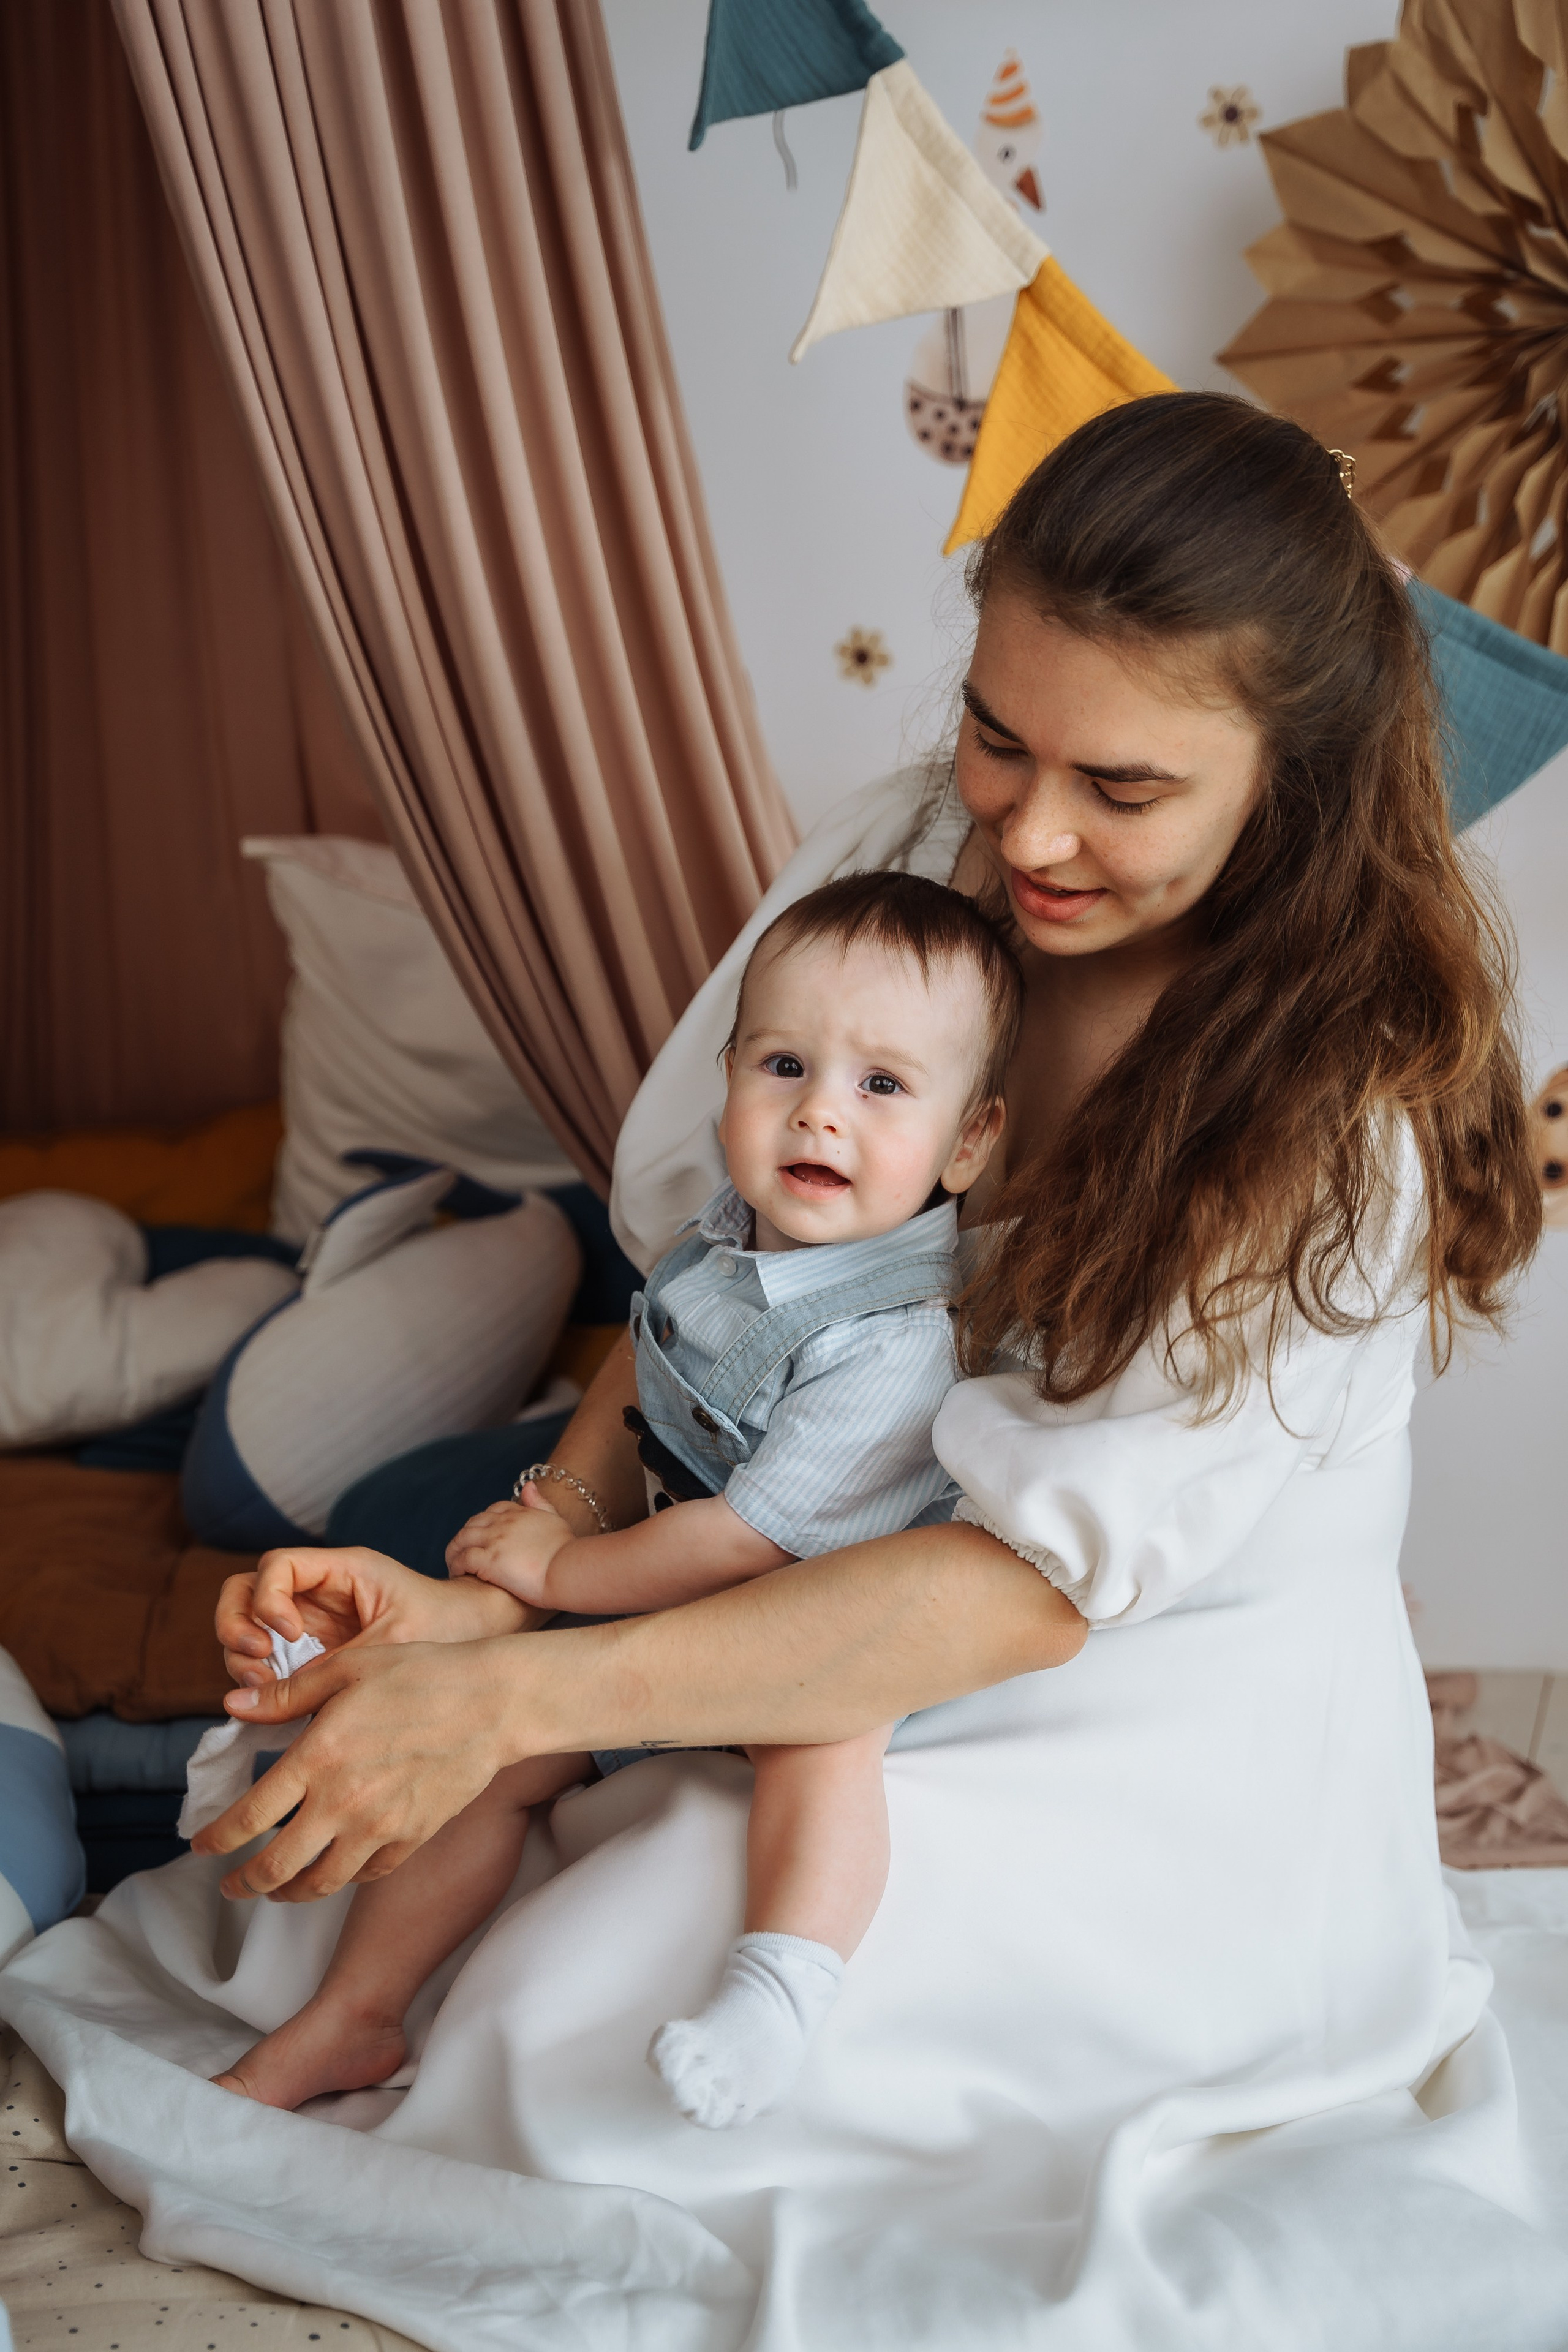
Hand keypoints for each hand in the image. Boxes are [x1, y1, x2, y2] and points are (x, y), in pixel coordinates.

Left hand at [192, 1635, 546, 1900]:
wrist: (493, 1703)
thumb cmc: (420, 1675)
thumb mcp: (347, 1669)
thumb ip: (286, 1695)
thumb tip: (233, 1705)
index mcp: (318, 1758)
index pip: (249, 1817)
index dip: (218, 1840)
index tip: (203, 1847)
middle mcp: (343, 1803)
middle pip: (276, 1867)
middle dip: (244, 1883)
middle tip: (230, 1886)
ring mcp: (380, 1828)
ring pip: (319, 1883)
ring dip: (288, 1892)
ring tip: (276, 1889)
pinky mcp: (411, 1839)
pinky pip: (365, 1876)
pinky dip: (341, 1879)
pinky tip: (333, 1869)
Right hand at [217, 1544, 534, 1687]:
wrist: (480, 1643)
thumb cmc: (446, 1628)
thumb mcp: (390, 1644)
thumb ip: (329, 1667)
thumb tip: (267, 1697)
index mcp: (341, 1571)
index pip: (277, 1566)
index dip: (268, 1597)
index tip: (288, 1632)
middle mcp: (317, 1594)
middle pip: (245, 1592)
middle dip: (237, 1625)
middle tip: (259, 1659)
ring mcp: (310, 1626)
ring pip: (249, 1629)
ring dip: (243, 1658)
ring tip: (265, 1688)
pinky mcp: (312, 1658)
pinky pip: (269, 1663)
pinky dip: (261, 1682)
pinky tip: (273, 1703)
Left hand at [445, 1484, 574, 1603]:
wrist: (567, 1569)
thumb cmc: (566, 1550)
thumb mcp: (554, 1518)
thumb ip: (539, 1502)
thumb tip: (529, 1486)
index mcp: (518, 1513)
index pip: (492, 1511)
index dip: (483, 1523)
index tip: (482, 1537)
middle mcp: (502, 1523)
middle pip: (472, 1524)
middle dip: (464, 1537)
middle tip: (463, 1553)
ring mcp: (494, 1541)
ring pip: (461, 1540)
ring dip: (454, 1552)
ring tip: (454, 1565)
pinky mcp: (488, 1561)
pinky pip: (462, 1559)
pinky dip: (456, 1566)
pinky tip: (458, 1575)